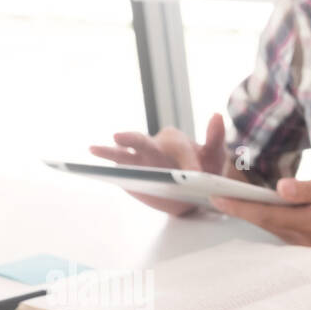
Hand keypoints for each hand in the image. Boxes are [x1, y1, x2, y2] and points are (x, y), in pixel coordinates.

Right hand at [89, 112, 227, 215]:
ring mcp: (138, 164)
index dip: (187, 162)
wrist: (193, 194)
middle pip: (139, 141)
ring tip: (93, 149)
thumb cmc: (203, 169)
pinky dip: (110, 175)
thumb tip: (217, 115)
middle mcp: (150, 147)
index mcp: (171, 140)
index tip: (196, 174)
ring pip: (122, 156)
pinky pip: (120, 176)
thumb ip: (214, 137)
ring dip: (108, 152)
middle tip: (118, 137)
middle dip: (130, 139)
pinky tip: (97, 174)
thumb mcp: (214, 155)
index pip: (178, 148)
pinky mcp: (130, 180)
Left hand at [210, 172, 310, 249]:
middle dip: (241, 207)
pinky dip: (271, 217)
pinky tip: (263, 204)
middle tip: (217, 188)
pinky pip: (287, 230)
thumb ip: (310, 187)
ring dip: (255, 212)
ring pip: (274, 228)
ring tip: (233, 193)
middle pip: (266, 223)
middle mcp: (309, 240)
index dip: (240, 205)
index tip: (216, 196)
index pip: (267, 215)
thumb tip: (280, 188)